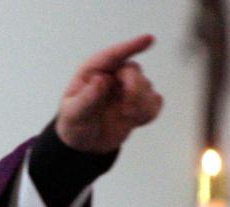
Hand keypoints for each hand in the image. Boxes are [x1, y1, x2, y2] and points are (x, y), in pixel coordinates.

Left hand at [55, 34, 162, 152]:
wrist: (85, 144)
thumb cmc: (75, 124)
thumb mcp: (73, 114)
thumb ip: (86, 99)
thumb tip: (101, 79)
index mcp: (93, 71)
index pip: (113, 55)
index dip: (131, 46)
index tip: (149, 39)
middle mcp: (112, 75)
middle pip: (133, 71)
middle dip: (134, 90)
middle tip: (127, 110)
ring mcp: (127, 88)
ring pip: (147, 87)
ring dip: (140, 105)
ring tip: (126, 117)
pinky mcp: (140, 102)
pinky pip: (155, 102)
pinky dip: (149, 113)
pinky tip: (135, 121)